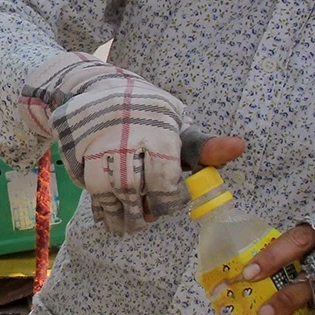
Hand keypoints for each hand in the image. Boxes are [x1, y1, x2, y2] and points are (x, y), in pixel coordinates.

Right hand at [24, 55, 186, 233]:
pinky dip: (98, 205)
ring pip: (106, 190)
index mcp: (158, 128)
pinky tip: (107, 214)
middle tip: (147, 219)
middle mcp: (126, 134)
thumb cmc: (149, 115)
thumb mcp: (177, 126)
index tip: (170, 203)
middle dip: (141, 211)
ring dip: (118, 215)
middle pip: (133, 188)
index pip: (164, 179)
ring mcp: (96, 141)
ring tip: (126, 225)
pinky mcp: (75, 148)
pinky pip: (86, 185)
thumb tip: (240, 147)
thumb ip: (203, 147)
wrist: (97, 89)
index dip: (169, 200)